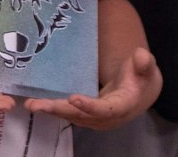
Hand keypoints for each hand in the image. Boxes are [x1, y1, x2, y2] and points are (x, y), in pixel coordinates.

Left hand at [25, 47, 160, 129]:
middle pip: (82, 116)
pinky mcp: (86, 116)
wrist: (139, 91)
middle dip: (59, 110)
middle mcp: (107, 117)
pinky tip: (36, 103)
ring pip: (72, 116)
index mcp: (123, 105)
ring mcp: (95, 119)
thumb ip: (144, 62)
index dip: (90, 106)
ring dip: (51, 111)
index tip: (73, 98)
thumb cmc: (140, 76)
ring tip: (31, 104)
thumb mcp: (145, 67)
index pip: (106, 109)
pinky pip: (68, 113)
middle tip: (37, 105)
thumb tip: (141, 57)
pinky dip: (53, 109)